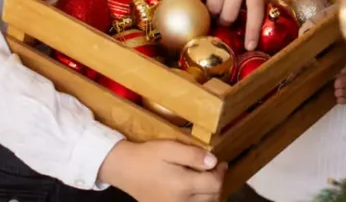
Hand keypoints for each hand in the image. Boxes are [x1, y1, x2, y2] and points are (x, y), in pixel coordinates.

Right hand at [99, 140, 224, 201]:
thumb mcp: (170, 148)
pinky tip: (193, 189)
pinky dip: (198, 200)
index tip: (220, 162)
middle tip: (214, 169)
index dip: (221, 172)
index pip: (215, 184)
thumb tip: (214, 161)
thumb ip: (193, 155)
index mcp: (183, 185)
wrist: (124, 169)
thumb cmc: (147, 156)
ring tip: (205, 179)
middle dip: (217, 183)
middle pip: (212, 197)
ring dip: (209, 193)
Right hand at [192, 0, 266, 49]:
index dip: (252, 31)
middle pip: (229, 12)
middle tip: (220, 19)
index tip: (249, 46)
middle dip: (224, 20)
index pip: (256, 10)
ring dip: (209, 12)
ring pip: (212, 5)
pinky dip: (194, 0)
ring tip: (208, 9)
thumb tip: (256, 14)